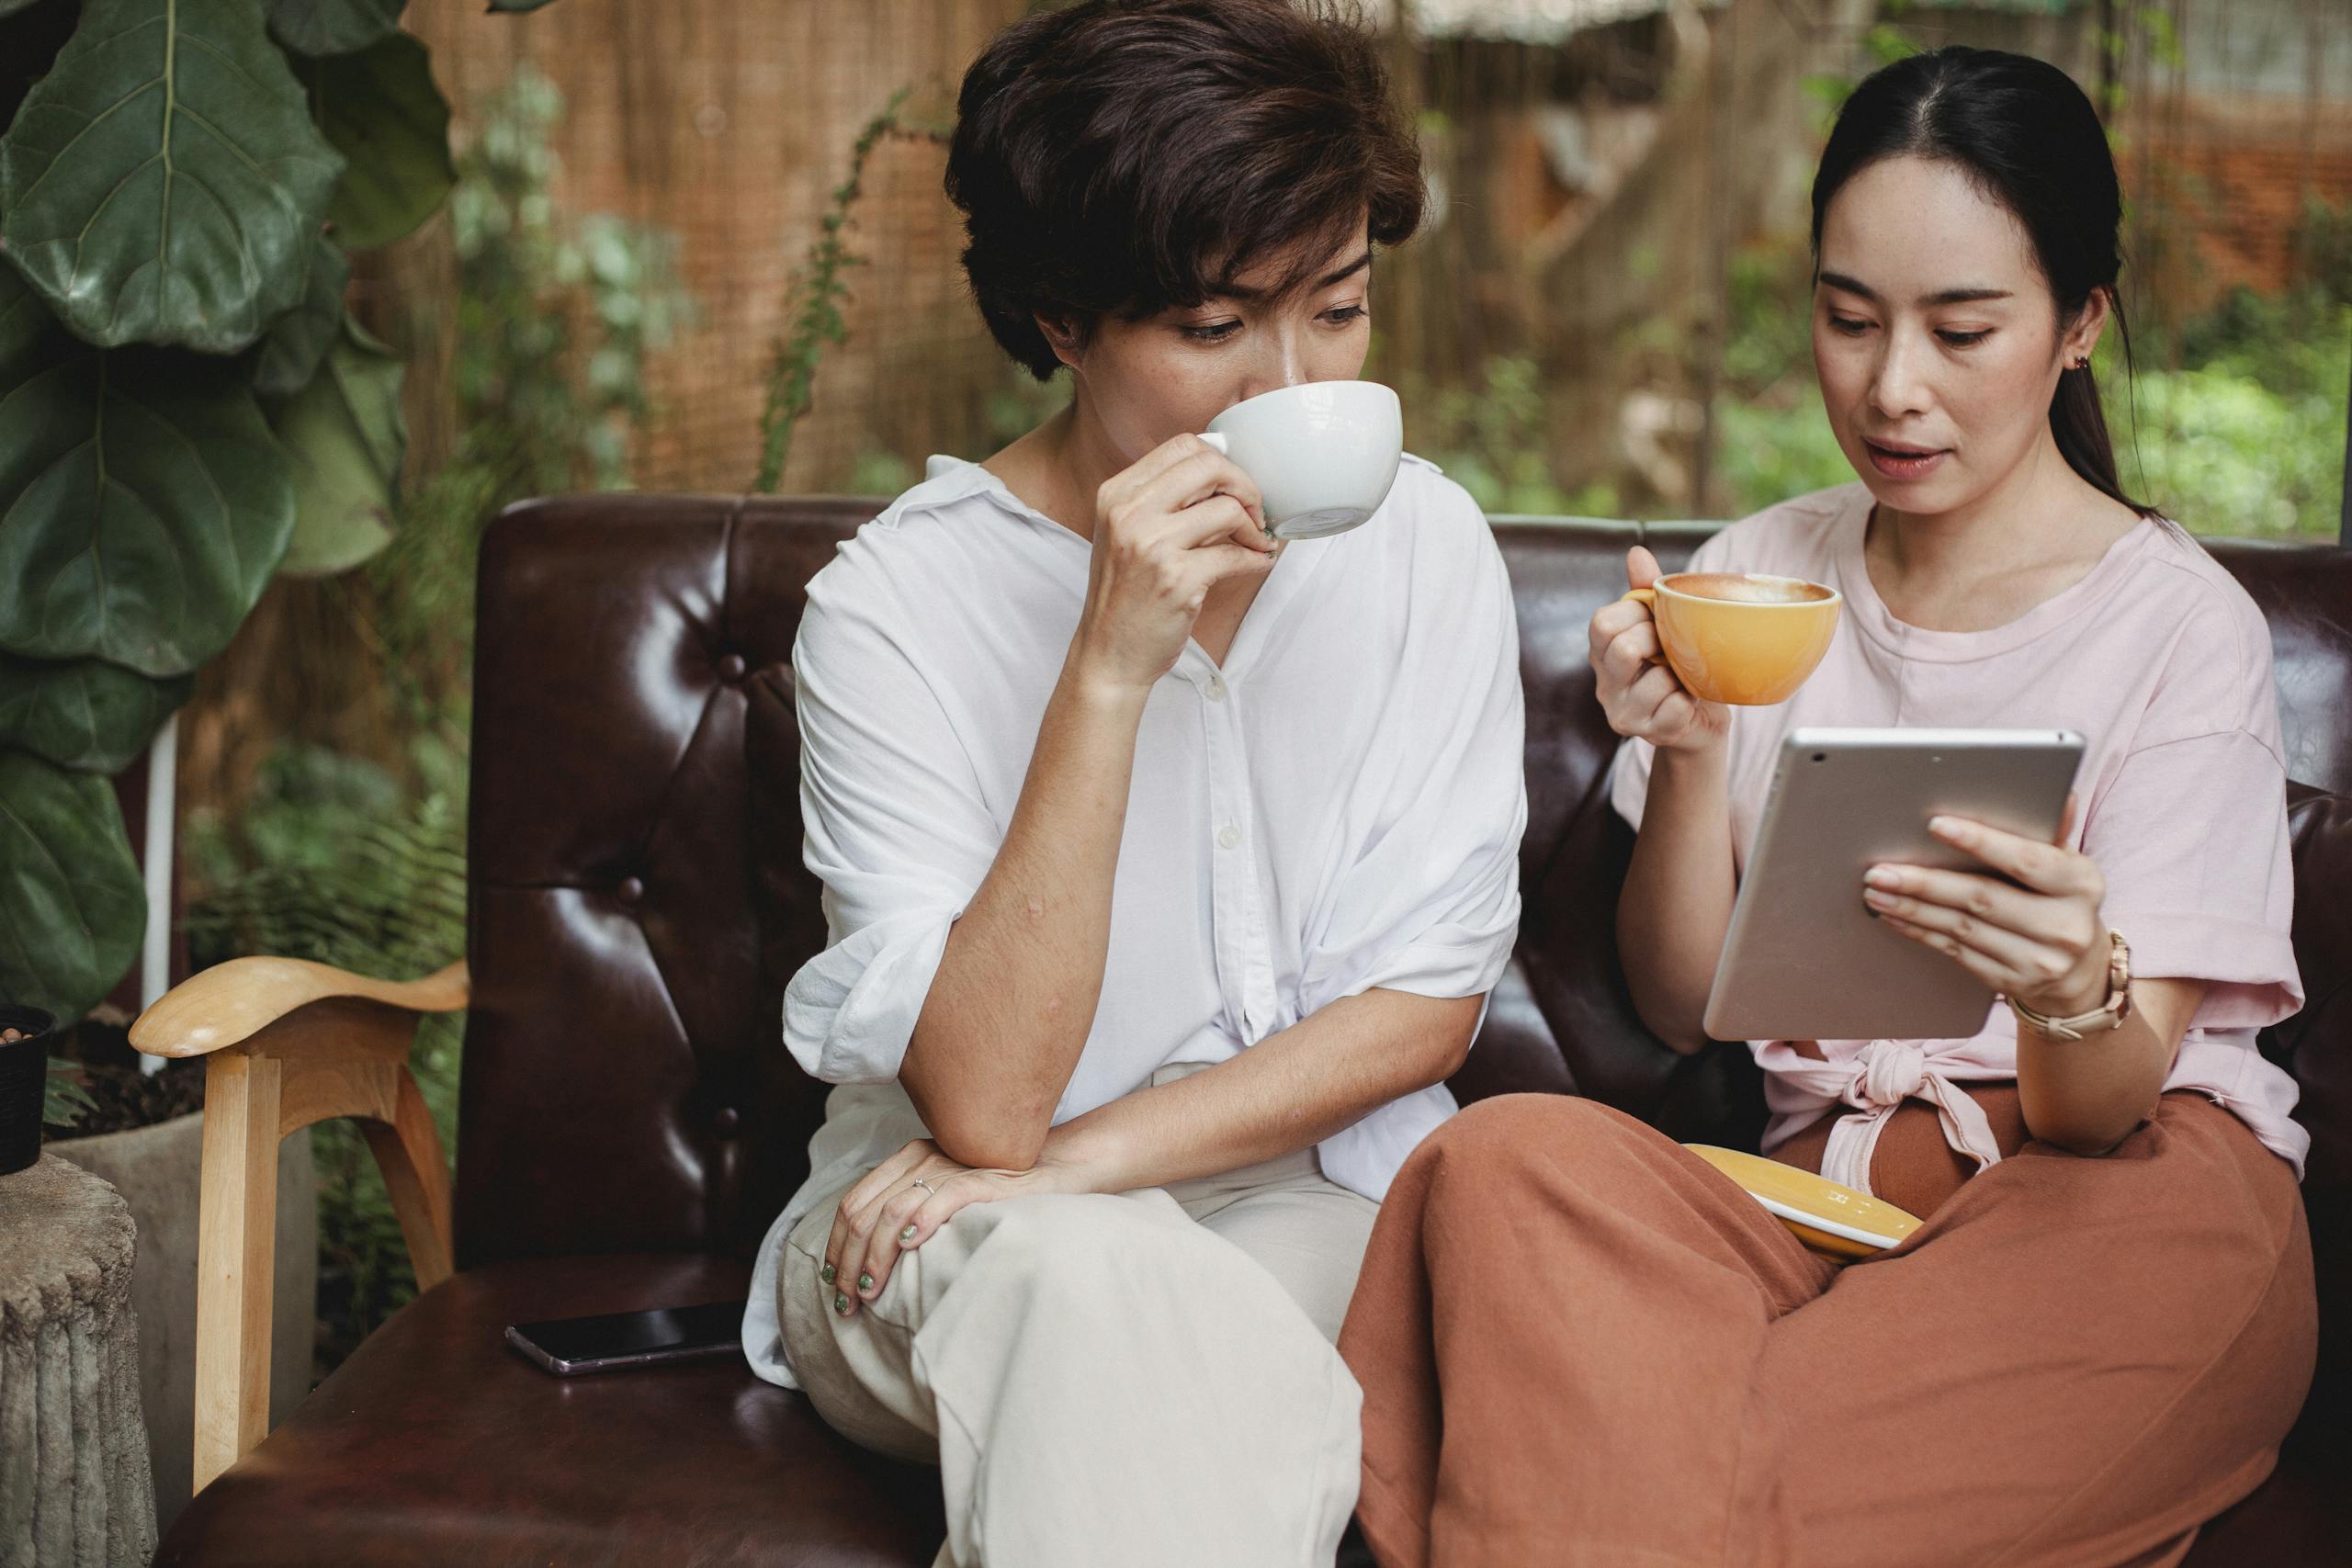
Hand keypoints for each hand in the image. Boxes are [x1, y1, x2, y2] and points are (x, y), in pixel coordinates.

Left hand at [819, 1136, 1095, 1319]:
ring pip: (892, 1211)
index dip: (835, 1246)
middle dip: (847, 1262)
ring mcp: (951, 1166)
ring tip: (868, 1292)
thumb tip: (866, 1263)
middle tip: (846, 1302)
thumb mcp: (941, 1198)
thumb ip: (907, 1213)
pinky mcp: (981, 1178)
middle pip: (864, 1212)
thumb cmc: (994, 1194)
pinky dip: (920, 1221)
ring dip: (873, 1257)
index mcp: (905, 1159)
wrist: (1053, 1171)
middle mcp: (921, 1156)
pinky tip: (908, 1247)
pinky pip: (943, 1197)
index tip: (832, 1283)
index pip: (853, 1203)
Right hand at [1068, 435, 1277, 693]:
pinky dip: (1256, 559)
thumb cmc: (1125, 596)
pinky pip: (1235, 556)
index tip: (1233, 486)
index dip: (1221, 461)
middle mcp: (1129, 513)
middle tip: (1254, 511)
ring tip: (1255, 543)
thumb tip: (1227, 476)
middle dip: (1244, 485)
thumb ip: (1163, 501)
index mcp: (1116, 494)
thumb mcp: (1127, 534)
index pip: (1182, 446)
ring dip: (1254, 527)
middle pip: (1208, 465)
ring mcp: (1151, 546)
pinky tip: (1256, 563)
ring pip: (1227, 509)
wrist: (1108, 653)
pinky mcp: (1176, 580)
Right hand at [1587, 545, 1727, 753]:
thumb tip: (1636, 552)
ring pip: (1657, 680)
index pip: (1602, 623)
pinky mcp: (1651, 734)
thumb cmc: (1679, 667)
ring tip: (1684, 677)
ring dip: (1681, 674)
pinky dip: (1691, 699)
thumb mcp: (1662, 627)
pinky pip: (1676, 706)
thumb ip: (1646, 593)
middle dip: (1659, 641)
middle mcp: (1605, 686)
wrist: (1700, 722)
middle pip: (1624, 649)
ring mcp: (1624, 713)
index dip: (1636, 614)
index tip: (1656, 620)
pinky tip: (1690, 700)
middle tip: (1673, 648)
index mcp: (1602, 654)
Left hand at [1860, 797, 2114, 1016]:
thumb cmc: (2061, 900)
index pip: (2025, 860)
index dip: (1980, 842)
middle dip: (1925, 883)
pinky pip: (1956, 952)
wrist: (2080, 970)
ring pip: (1962, 928)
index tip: (1935, 825)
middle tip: (1880, 870)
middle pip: (1982, 898)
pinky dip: (1920, 931)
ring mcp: (2039, 960)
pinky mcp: (2011, 982)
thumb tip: (2057, 794)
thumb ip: (2051, 832)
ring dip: (1912, 908)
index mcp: (2081, 884)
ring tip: (1876, 891)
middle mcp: (2065, 926)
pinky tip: (1894, 917)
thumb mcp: (2067, 865)